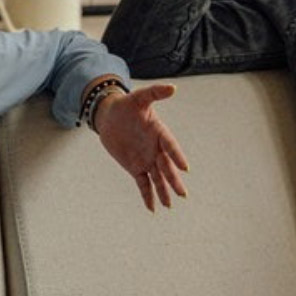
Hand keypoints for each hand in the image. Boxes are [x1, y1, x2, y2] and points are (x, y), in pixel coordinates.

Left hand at [93, 84, 188, 211]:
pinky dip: (147, 196)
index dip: (177, 156)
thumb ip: (155, 93)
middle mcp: (156, 149)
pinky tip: (153, 208)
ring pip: (157, 179)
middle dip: (173, 181)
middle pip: (166, 167)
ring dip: (163, 192)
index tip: (184, 168)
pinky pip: (143, 184)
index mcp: (160, 133)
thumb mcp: (139, 97)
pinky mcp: (136, 168)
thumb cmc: (127, 106)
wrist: (110, 117)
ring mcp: (146, 160)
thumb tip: (173, 87)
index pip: (170, 146)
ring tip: (170, 205)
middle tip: (183, 194)